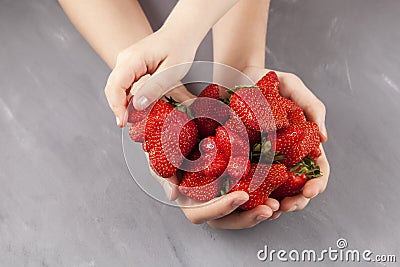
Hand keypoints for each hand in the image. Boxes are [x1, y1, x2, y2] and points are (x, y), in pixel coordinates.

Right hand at [105, 28, 197, 126]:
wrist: (182, 33)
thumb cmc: (180, 48)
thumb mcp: (171, 71)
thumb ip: (154, 88)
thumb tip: (137, 106)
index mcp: (133, 58)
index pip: (116, 85)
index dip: (117, 106)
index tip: (123, 122)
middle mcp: (125, 60)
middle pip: (112, 89)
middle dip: (118, 108)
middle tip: (129, 124)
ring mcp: (126, 63)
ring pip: (117, 89)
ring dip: (123, 104)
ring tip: (136, 118)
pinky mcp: (131, 67)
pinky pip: (124, 86)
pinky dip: (129, 98)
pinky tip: (139, 107)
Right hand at [138, 84, 277, 228]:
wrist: (178, 111)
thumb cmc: (167, 132)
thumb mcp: (159, 149)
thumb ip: (163, 170)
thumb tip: (173, 195)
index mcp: (187, 193)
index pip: (201, 212)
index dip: (221, 207)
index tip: (241, 196)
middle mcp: (206, 194)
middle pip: (227, 218)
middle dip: (248, 217)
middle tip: (269, 209)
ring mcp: (222, 185)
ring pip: (242, 208)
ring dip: (261, 209)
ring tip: (278, 204)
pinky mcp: (237, 172)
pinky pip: (253, 187)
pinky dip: (267, 190)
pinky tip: (281, 185)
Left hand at [243, 67, 330, 218]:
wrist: (233, 75)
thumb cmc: (266, 79)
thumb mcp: (291, 85)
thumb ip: (312, 106)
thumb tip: (325, 137)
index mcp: (301, 141)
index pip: (316, 168)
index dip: (317, 182)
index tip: (309, 191)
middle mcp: (283, 153)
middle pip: (296, 185)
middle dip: (295, 201)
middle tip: (285, 207)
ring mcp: (262, 158)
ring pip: (273, 189)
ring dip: (274, 203)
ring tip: (269, 209)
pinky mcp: (240, 157)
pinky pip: (247, 179)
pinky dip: (250, 194)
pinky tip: (247, 201)